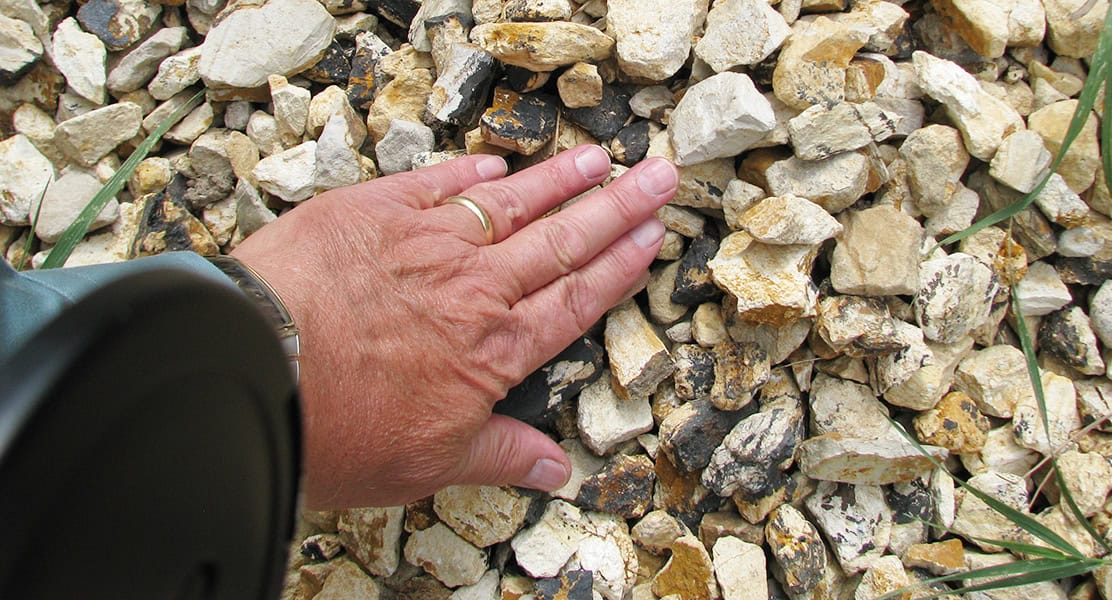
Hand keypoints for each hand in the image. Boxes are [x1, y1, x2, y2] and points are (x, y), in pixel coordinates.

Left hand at [231, 145, 678, 508]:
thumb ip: (500, 457)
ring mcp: (426, 242)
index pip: (575, 299)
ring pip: (511, 204)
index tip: (652, 238)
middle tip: (661, 175)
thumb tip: (558, 472)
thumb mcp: (427, 465)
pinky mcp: (374, 211)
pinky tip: (496, 163)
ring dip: (559, 180)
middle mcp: (474, 287)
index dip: (619, 267)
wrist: (252, 369)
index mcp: (494, 349)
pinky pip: (437, 184)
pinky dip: (471, 173)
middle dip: (617, 207)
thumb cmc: (336, 430)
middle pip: (561, 241)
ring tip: (600, 157)